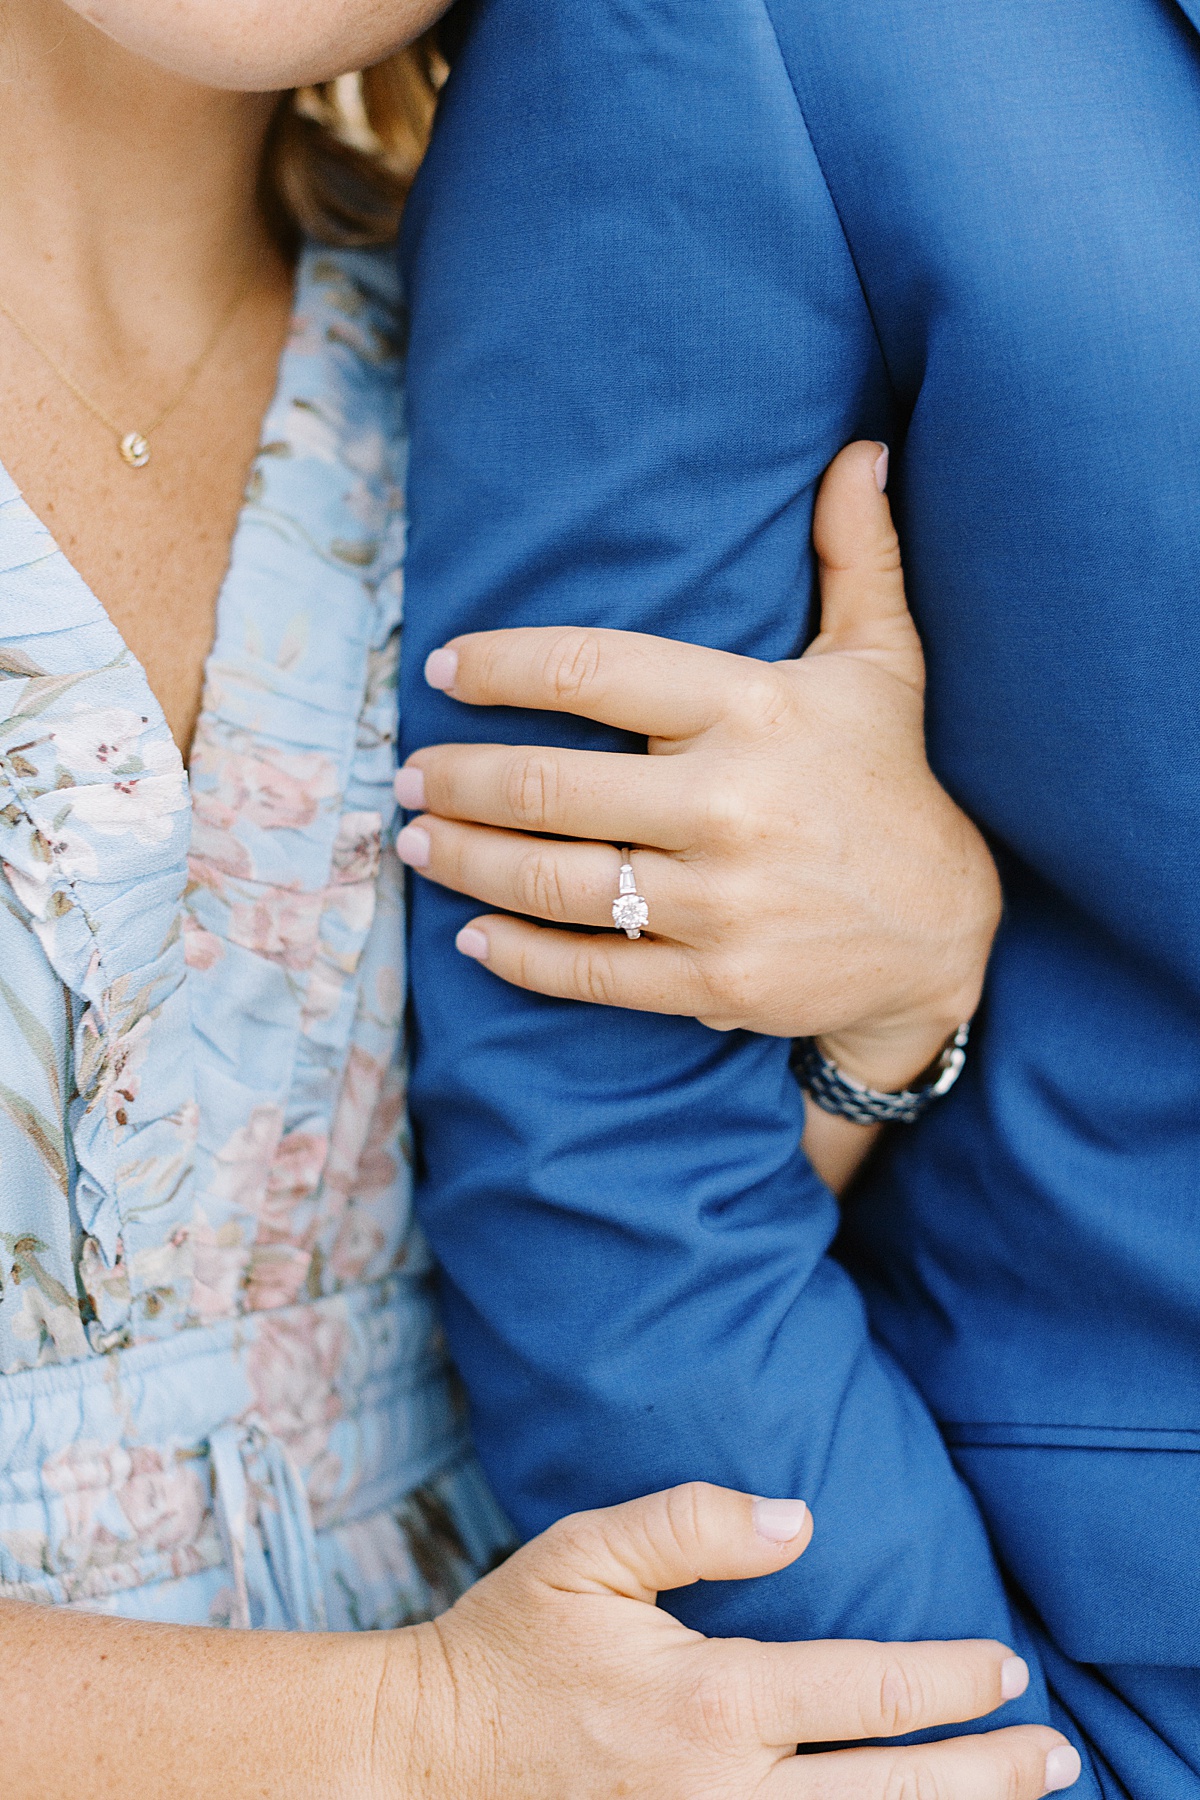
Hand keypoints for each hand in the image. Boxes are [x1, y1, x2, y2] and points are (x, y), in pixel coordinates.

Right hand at [389, 1481, 1079, 1798]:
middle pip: (894, 1791)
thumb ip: (696, 1520)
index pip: (871, 1692)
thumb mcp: (588, 1550)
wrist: (427, 1758)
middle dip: (988, 1772)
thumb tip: (802, 1518)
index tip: (1006, 1669)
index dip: (952, 1680)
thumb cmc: (510, 1644)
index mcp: (711, 1702)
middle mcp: (724, 1791)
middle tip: (1055, 1754)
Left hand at [396, 440, 1001, 1094]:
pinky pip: (591, 972)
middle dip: (459, 779)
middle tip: (411, 775)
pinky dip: (518, 956)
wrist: (945, 934)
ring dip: (466, 862)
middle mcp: (730, 804)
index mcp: (754, 709)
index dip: (501, 666)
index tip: (445, 670)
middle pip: (551, 786)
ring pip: (554, 882)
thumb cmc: (892, 782)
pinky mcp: (718, 984)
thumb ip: (855, 556)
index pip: (593, 669)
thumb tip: (860, 451)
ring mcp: (722, 903)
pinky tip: (472, 936)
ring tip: (419, 842)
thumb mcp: (882, 663)